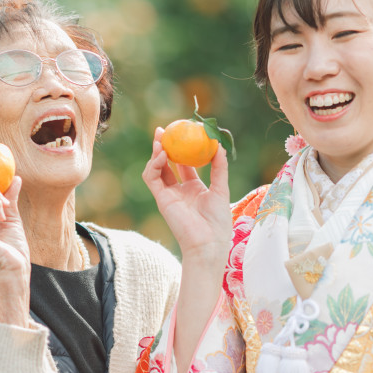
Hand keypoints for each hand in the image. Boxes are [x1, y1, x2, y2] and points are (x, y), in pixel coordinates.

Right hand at [141, 126, 231, 268]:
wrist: (208, 242)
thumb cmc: (218, 221)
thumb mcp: (221, 189)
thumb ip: (219, 167)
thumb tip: (219, 145)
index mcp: (194, 188)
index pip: (183, 164)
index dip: (181, 149)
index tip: (182, 134)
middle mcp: (179, 190)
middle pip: (167, 164)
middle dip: (163, 147)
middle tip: (163, 130)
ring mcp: (168, 195)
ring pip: (156, 169)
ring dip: (156, 153)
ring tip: (160, 139)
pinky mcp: (161, 199)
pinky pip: (151, 178)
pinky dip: (153, 165)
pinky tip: (161, 155)